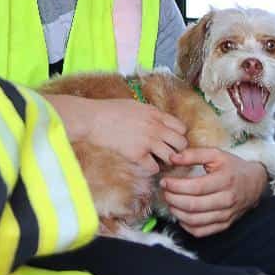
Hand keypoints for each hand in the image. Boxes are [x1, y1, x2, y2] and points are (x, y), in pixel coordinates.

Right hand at [44, 95, 187, 174]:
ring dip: (166, 161)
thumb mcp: (135, 105)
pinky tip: (144, 164)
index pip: (182, 128)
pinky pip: (154, 168)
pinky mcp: (137, 155)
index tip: (171, 140)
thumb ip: (150, 113)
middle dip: (177, 150)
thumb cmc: (109, 110)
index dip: (178, 136)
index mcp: (156, 114)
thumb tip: (158, 119)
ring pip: (171, 157)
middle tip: (168, 153)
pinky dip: (151, 169)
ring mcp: (147, 141)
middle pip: (181, 144)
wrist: (92, 118)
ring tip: (158, 160)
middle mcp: (155, 127)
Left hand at [161, 148, 267, 236]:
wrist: (255, 184)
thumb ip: (194, 154)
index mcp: (225, 180)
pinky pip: (201, 231)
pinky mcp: (224, 225)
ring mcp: (226, 215)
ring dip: (177, 212)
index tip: (165, 181)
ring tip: (170, 202)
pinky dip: (186, 225)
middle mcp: (226, 200)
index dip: (176, 186)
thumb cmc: (233, 167)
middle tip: (165, 192)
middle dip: (173, 199)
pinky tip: (181, 215)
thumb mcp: (216, 154)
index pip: (195, 187)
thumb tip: (172, 158)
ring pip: (195, 220)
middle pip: (192, 205)